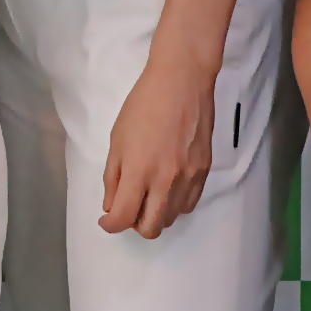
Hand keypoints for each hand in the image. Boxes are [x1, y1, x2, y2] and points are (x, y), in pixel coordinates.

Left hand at [101, 49, 217, 238]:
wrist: (182, 82)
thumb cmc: (143, 105)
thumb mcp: (117, 139)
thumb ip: (113, 176)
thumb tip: (112, 206)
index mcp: (138, 170)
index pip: (123, 216)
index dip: (110, 224)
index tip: (106, 219)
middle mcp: (165, 180)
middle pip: (150, 228)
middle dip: (134, 224)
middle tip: (127, 207)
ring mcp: (188, 178)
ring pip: (170, 219)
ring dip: (155, 214)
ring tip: (147, 194)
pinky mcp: (204, 172)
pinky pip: (188, 205)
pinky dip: (174, 205)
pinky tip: (166, 188)